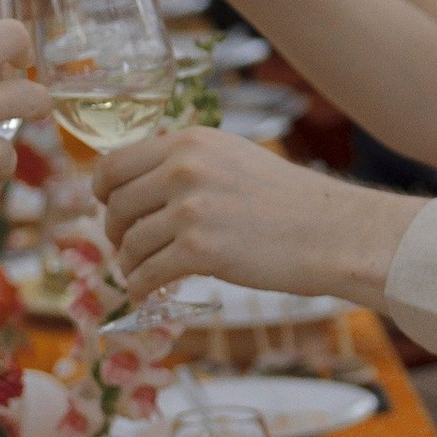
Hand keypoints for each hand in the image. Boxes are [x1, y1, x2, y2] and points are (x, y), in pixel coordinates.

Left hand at [92, 125, 418, 302]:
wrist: (332, 231)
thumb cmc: (287, 200)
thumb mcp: (231, 158)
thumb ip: (186, 164)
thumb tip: (139, 184)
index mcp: (189, 142)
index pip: (115, 163)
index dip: (103, 191)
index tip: (108, 208)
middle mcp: (184, 169)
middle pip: (116, 204)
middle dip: (115, 230)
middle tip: (127, 246)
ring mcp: (190, 209)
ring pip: (129, 242)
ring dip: (129, 263)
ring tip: (142, 272)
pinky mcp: (199, 251)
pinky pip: (147, 273)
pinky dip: (141, 287)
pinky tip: (148, 294)